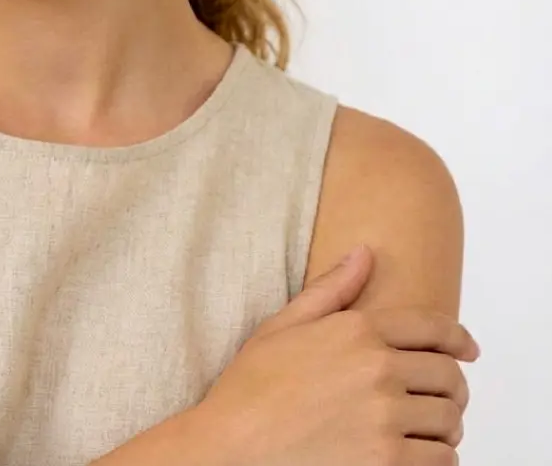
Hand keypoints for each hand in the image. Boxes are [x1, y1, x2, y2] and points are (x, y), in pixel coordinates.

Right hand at [191, 245, 479, 465]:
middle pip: (448, 376)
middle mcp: (378, 370)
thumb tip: (364, 254)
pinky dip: (437, 459)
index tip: (467, 350)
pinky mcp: (387, 462)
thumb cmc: (250, 388)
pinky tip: (414, 455)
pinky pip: (442, 460)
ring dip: (443, 426)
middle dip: (450, 387)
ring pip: (449, 421)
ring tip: (424, 430)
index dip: (459, 339)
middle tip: (439, 398)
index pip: (433, 328)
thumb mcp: (282, 326)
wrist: (232, 447)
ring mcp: (385, 418)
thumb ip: (331, 290)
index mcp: (355, 331)